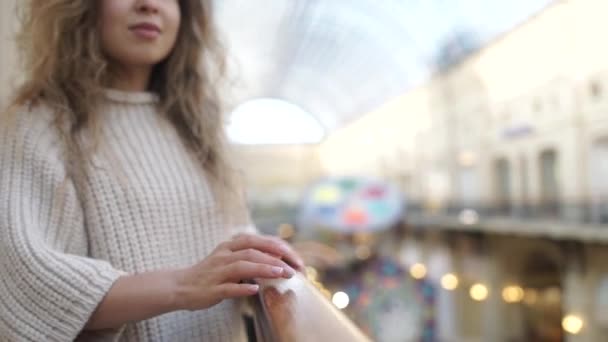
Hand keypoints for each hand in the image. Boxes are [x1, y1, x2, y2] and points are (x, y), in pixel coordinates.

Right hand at [173, 234, 304, 310]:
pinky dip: (241, 288)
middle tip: (295, 267)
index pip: (258, 241)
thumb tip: (277, 257)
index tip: (295, 257)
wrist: (179, 286)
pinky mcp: (211, 289)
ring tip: (281, 273)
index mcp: (230, 247)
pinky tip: (255, 291)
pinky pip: (227, 288)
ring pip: (242, 266)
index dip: (278, 247)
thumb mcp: (229, 259)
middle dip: (276, 258)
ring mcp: (217, 272)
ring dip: (263, 269)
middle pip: (252, 251)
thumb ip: (249, 256)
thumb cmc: (210, 274)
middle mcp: (224, 255)